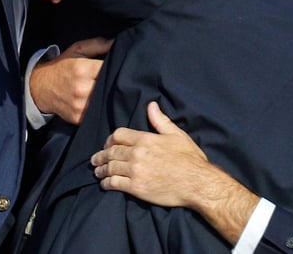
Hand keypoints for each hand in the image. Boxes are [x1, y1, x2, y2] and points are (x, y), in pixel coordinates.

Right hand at [29, 36, 112, 123]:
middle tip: (113, 78)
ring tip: (105, 89)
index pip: (109, 69)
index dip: (116, 67)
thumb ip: (98, 44)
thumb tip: (116, 43)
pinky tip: (98, 100)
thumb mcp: (77, 50)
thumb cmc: (62, 67)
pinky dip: (99, 107)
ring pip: (104, 101)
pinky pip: (96, 113)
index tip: (118, 66)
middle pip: (109, 86)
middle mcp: (81, 88)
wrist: (40, 87)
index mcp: (82, 69)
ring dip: (107, 95)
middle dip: (113, 81)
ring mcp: (79, 105)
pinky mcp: (78, 118)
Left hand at [92, 101, 258, 243]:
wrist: (197, 183)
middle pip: (110, 152)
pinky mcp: (135, 188)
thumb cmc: (190, 159)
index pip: (118, 135)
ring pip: (109, 168)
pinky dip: (106, 183)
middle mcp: (137, 154)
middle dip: (100, 155)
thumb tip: (151, 105)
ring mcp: (135, 171)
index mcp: (145, 139)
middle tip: (95, 159)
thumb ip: (161, 121)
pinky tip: (105, 184)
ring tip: (98, 172)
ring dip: (101, 170)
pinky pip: (114, 184)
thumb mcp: (177, 135)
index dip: (109, 139)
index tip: (107, 144)